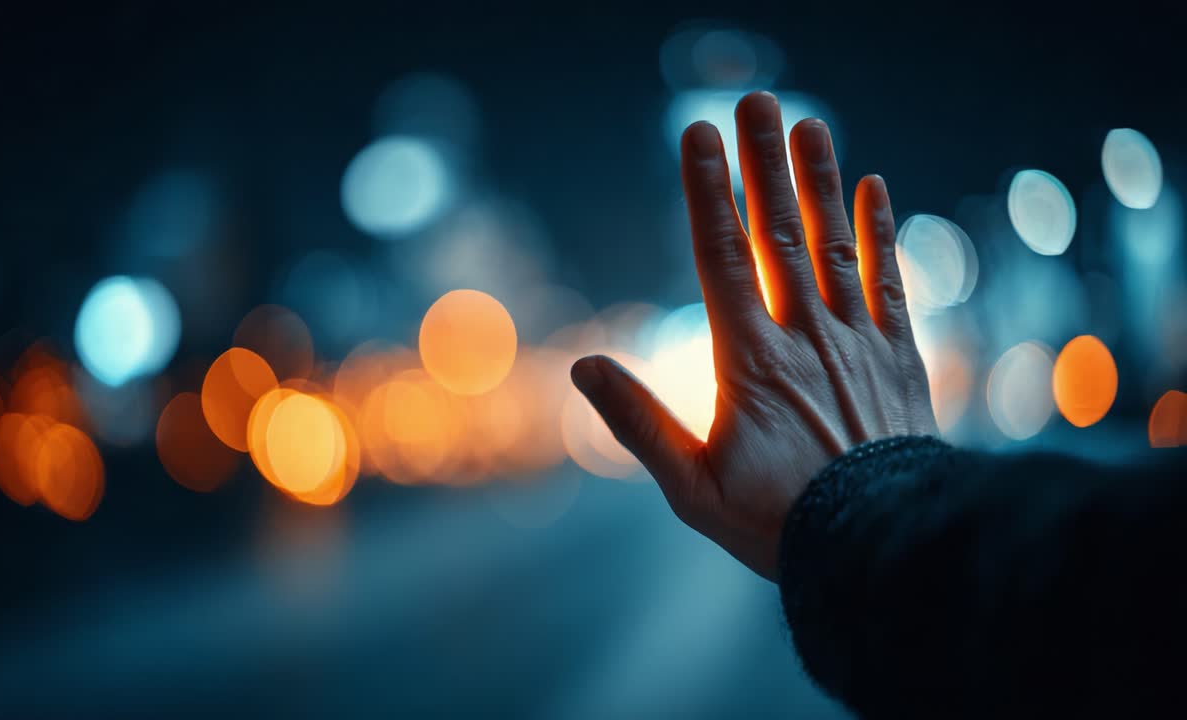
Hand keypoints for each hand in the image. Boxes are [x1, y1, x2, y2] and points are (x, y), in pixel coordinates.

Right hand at [570, 92, 936, 579]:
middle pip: (779, 234)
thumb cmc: (777, 522)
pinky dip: (881, 234)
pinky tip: (876, 189)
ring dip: (820, 182)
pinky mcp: (897, 358)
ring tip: (810, 123)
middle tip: (755, 100)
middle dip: (763, 164)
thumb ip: (638, 423)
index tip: (699, 136)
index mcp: (749, 361)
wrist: (879, 545)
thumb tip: (584, 368)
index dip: (708, 192)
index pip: (721, 258)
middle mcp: (804, 336)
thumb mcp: (691, 488)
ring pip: (835, 246)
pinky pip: (890, 283)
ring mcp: (856, 342)